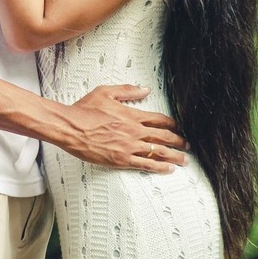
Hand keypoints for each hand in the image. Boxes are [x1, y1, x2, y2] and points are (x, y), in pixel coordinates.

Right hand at [58, 85, 187, 172]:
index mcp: (131, 115)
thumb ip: (127, 90)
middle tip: (187, 145)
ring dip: (175, 156)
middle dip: (179, 141)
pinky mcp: (122, 159)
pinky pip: (146, 164)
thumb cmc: (84, 110)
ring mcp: (129, 146)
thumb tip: (145, 89)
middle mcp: (134, 131)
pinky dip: (160, 167)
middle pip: (164, 137)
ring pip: (159, 152)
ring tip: (184, 160)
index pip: (159, 120)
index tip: (178, 127)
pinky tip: (168, 169)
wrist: (70, 128)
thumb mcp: (105, 92)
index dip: (172, 124)